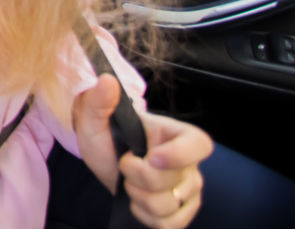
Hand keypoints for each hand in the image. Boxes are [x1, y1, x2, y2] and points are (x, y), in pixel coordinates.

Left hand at [74, 74, 212, 227]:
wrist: (106, 162)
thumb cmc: (107, 137)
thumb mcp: (95, 118)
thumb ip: (100, 101)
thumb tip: (106, 80)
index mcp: (175, 135)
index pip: (199, 144)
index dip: (181, 154)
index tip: (152, 156)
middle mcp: (189, 164)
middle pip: (172, 181)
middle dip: (137, 177)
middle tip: (125, 164)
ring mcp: (188, 190)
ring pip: (168, 205)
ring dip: (138, 197)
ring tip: (129, 183)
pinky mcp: (182, 212)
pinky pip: (168, 225)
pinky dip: (145, 216)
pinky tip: (136, 201)